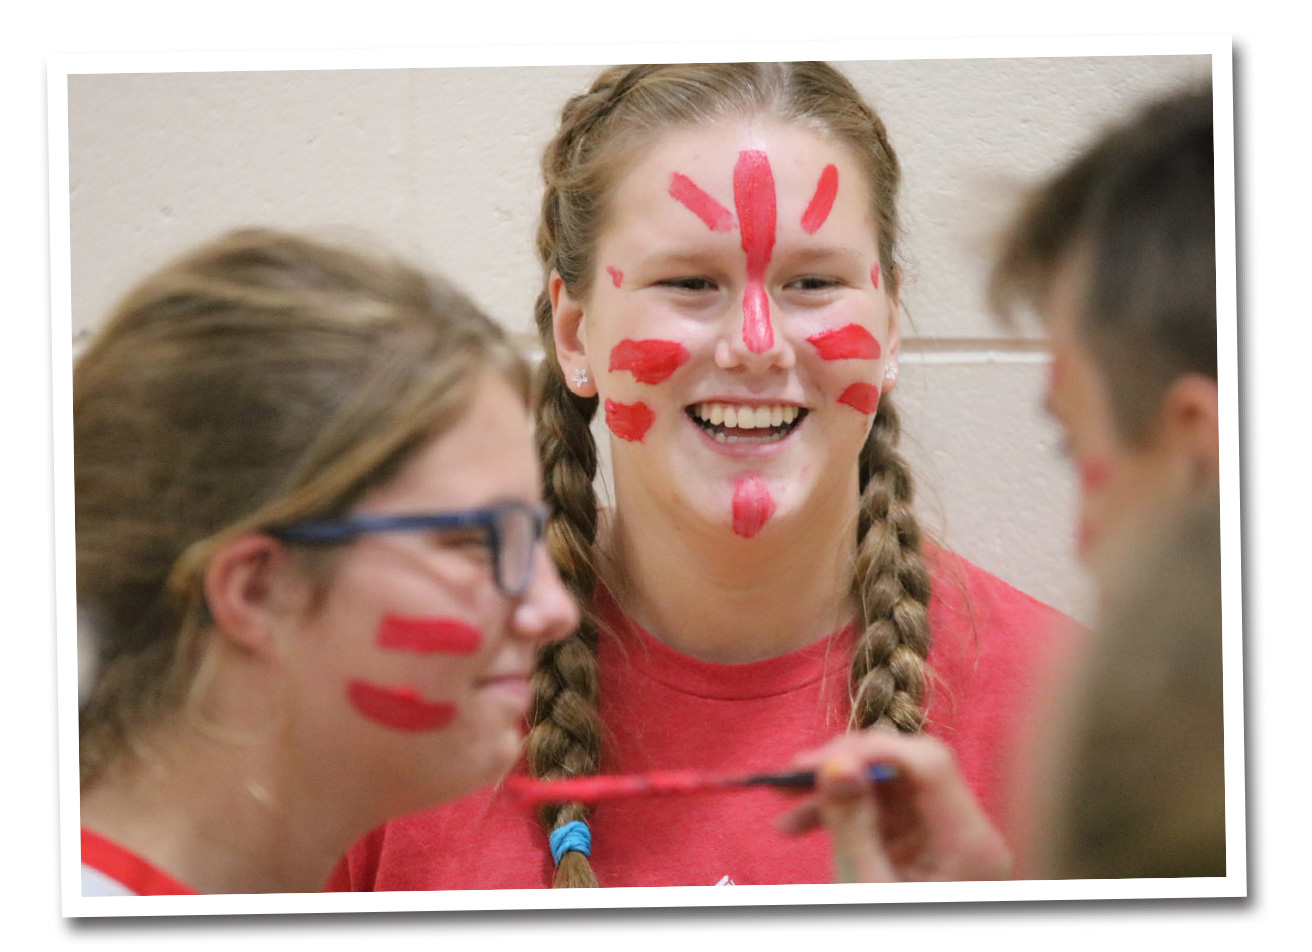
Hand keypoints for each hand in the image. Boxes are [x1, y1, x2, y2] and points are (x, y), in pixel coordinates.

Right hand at [774, 730, 1012, 881]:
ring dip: (833, 793)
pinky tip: (796, 829)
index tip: (814, 761)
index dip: (872, 749)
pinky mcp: (924, 848)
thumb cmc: (891, 940)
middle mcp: (966, 833)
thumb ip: (851, 822)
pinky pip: (881, 815)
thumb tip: (836, 762)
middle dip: (845, 767)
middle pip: (906, 769)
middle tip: (789, 777)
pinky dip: (842, 816)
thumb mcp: (867, 888)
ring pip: (887, 789)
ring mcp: (946, 840)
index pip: (928, 762)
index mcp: (970, 843)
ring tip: (781, 810)